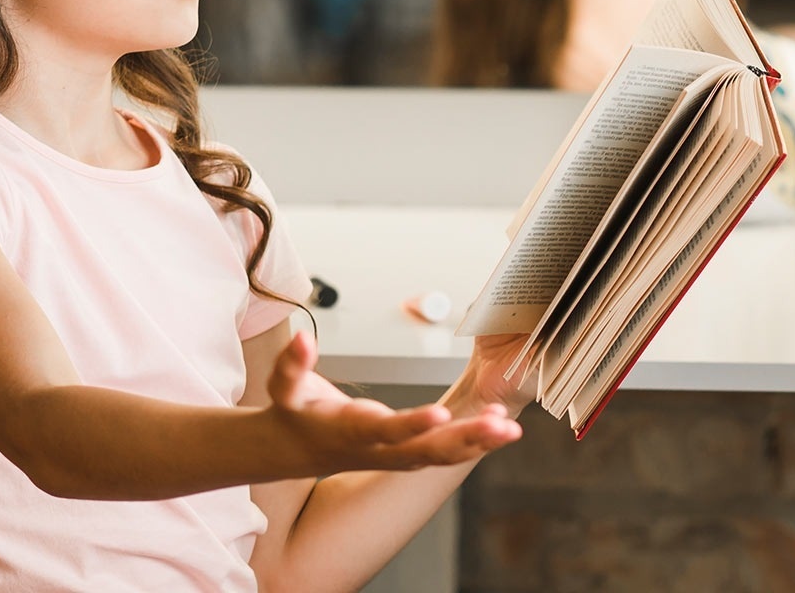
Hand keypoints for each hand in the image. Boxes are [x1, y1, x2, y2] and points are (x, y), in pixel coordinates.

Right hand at [263, 331, 521, 474]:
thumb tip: (301, 338)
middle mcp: (380, 450)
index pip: (386, 430)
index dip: (412, 424)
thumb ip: (291, 364)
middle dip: (466, 438)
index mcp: (352, 431)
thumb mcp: (283, 387)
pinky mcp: (408, 454)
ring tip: (511, 428)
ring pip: (442, 455)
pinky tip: (502, 427)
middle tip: (502, 426)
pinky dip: (474, 442)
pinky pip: (445, 452)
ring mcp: (396, 456)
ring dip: (478, 443)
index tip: (440, 414)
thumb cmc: (295, 412)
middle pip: (427, 450)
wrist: (295, 451)